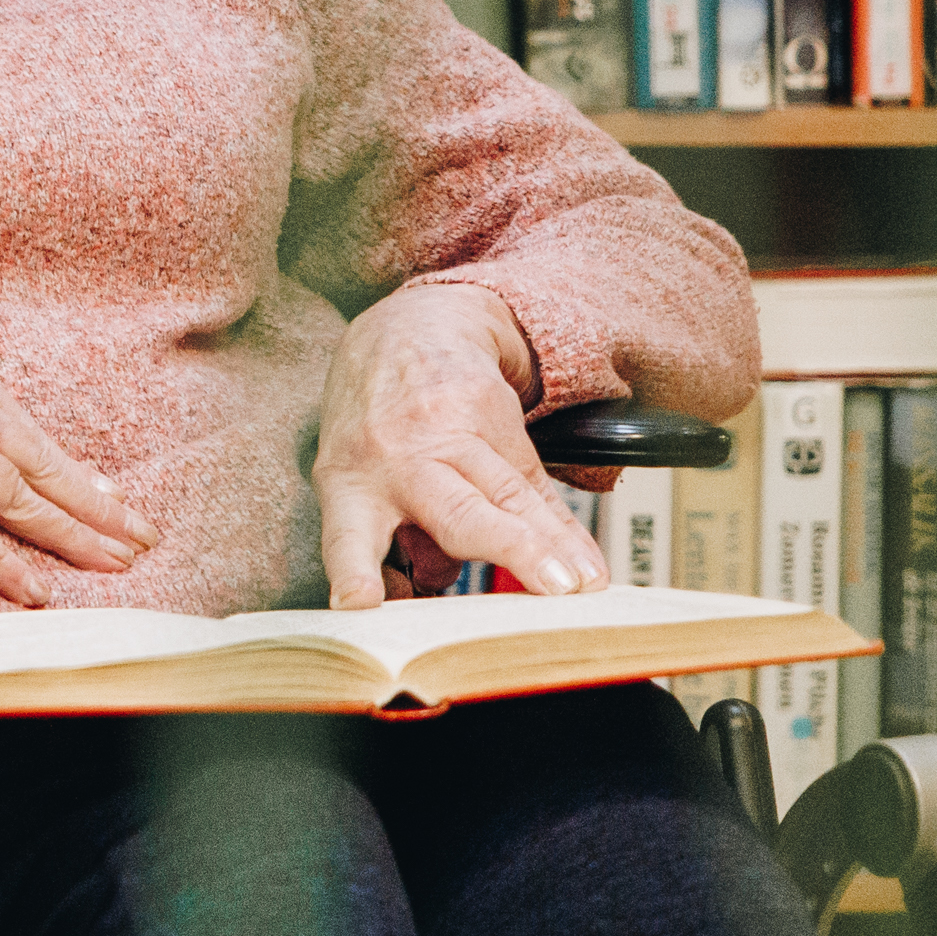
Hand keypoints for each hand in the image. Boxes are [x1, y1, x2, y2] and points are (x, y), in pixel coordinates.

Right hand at [0, 258, 153, 606]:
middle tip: (140, 538)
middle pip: (44, 467)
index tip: (109, 494)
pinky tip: (32, 589)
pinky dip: (2, 563)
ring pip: (21, 501)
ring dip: (72, 538)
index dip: (73, 469)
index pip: (29, 430)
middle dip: (98, 508)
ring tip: (112, 565)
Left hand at [313, 285, 603, 608]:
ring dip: (554, 547)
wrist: (408, 332)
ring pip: (512, 499)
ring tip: (585, 586)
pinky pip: (537, 488)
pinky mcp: (497, 423)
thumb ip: (384, 545)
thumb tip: (420, 596)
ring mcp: (451, 438)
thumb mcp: (352, 479)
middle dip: (506, 548)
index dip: (355, 571)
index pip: (348, 536)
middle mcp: (399, 460)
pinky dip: (565, 532)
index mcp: (348, 483)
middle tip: (551, 588)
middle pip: (457, 511)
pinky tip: (588, 565)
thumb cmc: (372, 426)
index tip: (360, 603)